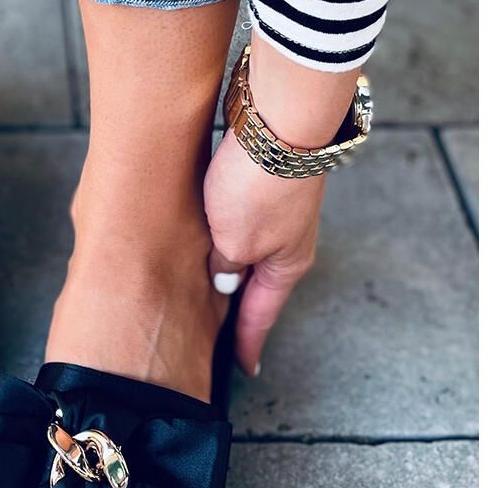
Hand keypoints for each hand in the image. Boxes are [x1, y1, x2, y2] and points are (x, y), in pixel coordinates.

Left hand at [204, 137, 323, 377]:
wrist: (279, 118)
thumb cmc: (259, 185)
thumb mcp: (235, 241)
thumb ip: (225, 265)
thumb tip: (223, 277)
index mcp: (286, 265)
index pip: (260, 315)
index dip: (247, 343)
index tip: (244, 368)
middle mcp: (288, 239)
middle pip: (256, 281)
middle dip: (236, 304)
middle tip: (215, 329)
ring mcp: (278, 208)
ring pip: (246, 246)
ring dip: (225, 260)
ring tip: (199, 278)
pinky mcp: (265, 178)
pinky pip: (239, 216)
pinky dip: (223, 230)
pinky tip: (204, 228)